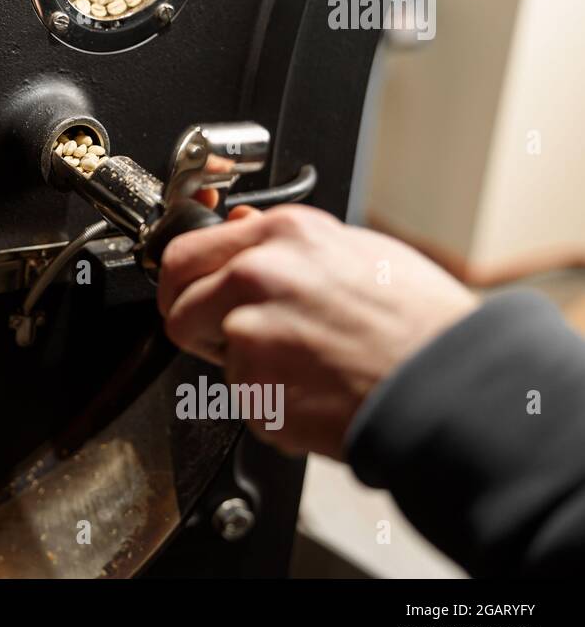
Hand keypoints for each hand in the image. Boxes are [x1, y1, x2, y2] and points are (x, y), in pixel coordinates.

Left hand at [157, 204, 478, 457]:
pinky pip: (245, 399)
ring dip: (245, 367)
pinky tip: (315, 390)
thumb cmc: (418, 321)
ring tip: (303, 363)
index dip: (184, 281)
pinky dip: (271, 404)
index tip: (189, 293)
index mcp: (281, 236)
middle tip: (229, 336)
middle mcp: (257, 276)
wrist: (448, 383)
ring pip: (215, 356)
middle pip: (178, 306)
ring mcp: (252, 333)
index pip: (184, 252)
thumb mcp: (357, 250)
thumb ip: (286, 241)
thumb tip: (240, 223)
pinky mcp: (257, 388)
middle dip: (194, 324)